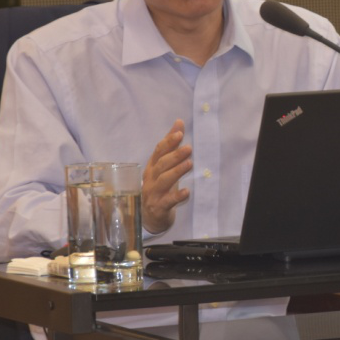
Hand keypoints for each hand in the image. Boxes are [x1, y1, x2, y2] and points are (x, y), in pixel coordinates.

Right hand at [141, 119, 191, 234]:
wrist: (150, 217)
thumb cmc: (160, 187)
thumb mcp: (165, 166)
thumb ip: (171, 145)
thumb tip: (179, 122)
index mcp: (152, 167)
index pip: (158, 151)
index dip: (168, 142)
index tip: (180, 133)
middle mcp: (151, 179)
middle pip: (161, 165)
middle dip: (174, 156)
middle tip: (189, 148)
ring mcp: (153, 194)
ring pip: (164, 181)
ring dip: (177, 172)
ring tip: (189, 164)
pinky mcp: (159, 208)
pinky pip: (168, 201)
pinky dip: (177, 196)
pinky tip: (187, 191)